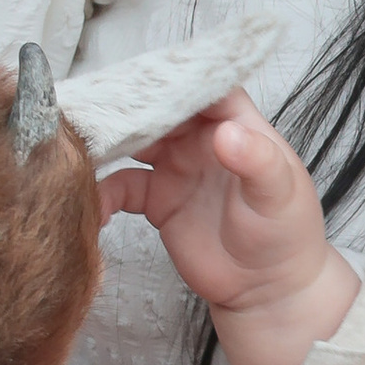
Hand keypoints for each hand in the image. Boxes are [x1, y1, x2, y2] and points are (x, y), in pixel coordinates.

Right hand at [101, 93, 344, 360]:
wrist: (267, 288)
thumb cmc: (286, 235)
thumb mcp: (278, 196)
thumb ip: (257, 161)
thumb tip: (226, 133)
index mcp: (237, 124)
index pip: (203, 86)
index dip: (174, 77)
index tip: (143, 76)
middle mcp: (203, 139)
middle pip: (160, 109)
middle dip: (128, 106)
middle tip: (94, 106)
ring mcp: (177, 167)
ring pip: (135, 142)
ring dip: (109, 143)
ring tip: (79, 147)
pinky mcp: (158, 200)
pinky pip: (121, 188)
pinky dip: (102, 193)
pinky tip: (93, 207)